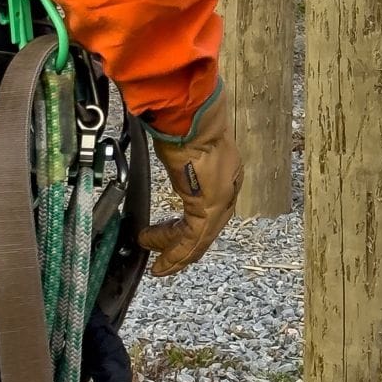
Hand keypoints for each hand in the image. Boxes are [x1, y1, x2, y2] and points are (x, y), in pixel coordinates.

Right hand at [139, 85, 243, 276]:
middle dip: (186, 248)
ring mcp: (220, 198)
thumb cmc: (187, 119)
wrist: (193, 116)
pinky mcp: (208, 206)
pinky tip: (153, 249)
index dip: (193, 228)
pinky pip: (192, 237)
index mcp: (226, 173)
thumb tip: (168, 148)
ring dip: (177, 254)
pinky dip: (173, 249)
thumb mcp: (185, 143)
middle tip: (168, 262)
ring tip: (159, 264)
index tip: (174, 234)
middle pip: (209, 229)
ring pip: (200, 238)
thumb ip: (183, 154)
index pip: (212, 211)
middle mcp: (228, 188)